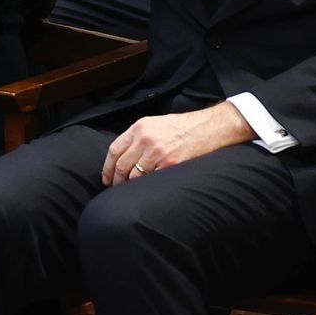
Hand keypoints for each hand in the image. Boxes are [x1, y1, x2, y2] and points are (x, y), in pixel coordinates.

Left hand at [101, 101, 254, 185]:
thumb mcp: (154, 123)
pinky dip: (147, 185)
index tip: (106, 178)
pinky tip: (146, 189)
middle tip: (116, 188)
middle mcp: (145, 139)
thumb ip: (138, 137)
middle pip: (122, 165)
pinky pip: (152, 179)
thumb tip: (123, 155)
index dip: (107, 167)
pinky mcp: (170, 163)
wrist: (209, 127)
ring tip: (130, 191)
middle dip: (116, 180)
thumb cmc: (182, 126)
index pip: (114, 150)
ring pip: (135, 175)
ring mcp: (157, 152)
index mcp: (139, 127)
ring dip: (130, 185)